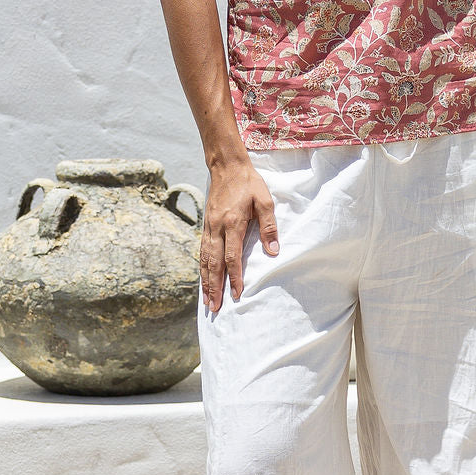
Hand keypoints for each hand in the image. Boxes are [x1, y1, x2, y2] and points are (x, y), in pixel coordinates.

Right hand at [200, 160, 278, 313]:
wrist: (226, 166)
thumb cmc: (249, 183)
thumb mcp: (265, 201)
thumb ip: (269, 226)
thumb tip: (273, 251)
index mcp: (233, 223)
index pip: (232, 256)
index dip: (234, 277)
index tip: (237, 294)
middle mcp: (217, 228)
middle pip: (215, 263)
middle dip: (215, 287)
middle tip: (215, 308)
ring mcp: (209, 227)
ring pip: (205, 260)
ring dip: (206, 281)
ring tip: (207, 301)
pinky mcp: (206, 225)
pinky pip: (202, 251)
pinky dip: (202, 268)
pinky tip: (204, 279)